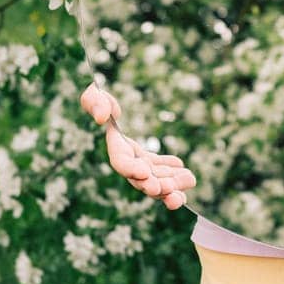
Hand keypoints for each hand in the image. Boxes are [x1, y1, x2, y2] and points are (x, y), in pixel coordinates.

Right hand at [80, 82, 197, 211]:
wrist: (106, 99)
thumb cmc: (99, 94)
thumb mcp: (94, 93)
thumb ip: (96, 102)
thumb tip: (102, 117)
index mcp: (113, 145)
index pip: (120, 162)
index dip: (131, 169)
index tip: (144, 172)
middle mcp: (125, 158)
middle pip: (140, 179)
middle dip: (154, 186)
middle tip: (169, 190)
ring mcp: (136, 160)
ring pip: (155, 177)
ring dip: (171, 183)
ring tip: (189, 180)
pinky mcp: (146, 158)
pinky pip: (159, 168)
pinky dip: (172, 170)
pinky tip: (184, 167)